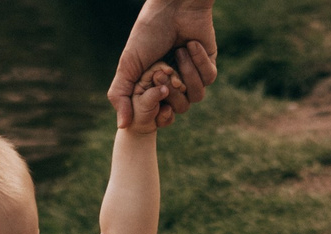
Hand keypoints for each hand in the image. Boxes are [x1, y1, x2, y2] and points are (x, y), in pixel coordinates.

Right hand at [109, 1, 216, 129]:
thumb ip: (121, 95)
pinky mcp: (209, 64)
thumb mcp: (128, 65)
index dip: (159, 112)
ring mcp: (192, 74)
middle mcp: (173, 82)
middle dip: (171, 89)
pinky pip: (209, 78)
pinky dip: (199, 62)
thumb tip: (122, 126)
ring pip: (196, 96)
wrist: (173, 6)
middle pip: (179, 108)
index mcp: (153, 84)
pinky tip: (190, 44)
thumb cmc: (148, 32)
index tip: (156, 102)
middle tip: (162, 68)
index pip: (160, 114)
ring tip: (179, 50)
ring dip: (187, 74)